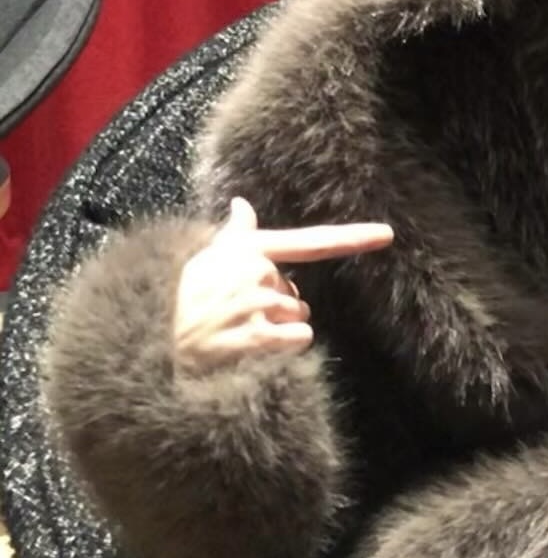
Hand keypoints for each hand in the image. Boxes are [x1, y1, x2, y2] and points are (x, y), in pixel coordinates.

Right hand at [174, 196, 393, 373]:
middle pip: (299, 297)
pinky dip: (282, 352)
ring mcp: (255, 304)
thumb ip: (233, 235)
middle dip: (276, 310)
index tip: (388, 235)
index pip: (310, 242)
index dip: (352, 238)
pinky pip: (298, 340)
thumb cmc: (176, 301)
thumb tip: (242, 204)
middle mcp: (254, 272)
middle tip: (235, 320)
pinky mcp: (257, 336)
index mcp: (247, 250)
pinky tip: (249, 353)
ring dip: (276, 334)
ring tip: (235, 337)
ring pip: (300, 321)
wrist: (148, 345)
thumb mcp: (201, 260)